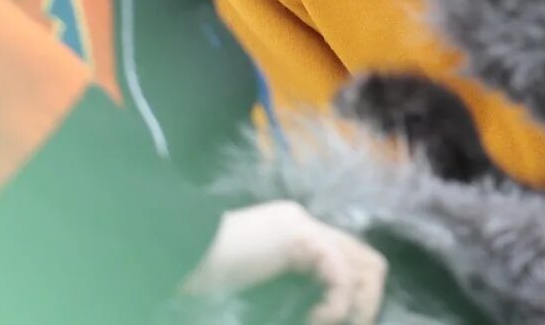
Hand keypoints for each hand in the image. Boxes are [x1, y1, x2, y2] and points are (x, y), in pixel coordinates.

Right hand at [182, 201, 386, 324]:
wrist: (175, 254)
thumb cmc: (202, 280)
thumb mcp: (256, 295)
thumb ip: (287, 299)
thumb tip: (314, 318)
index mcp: (296, 243)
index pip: (349, 264)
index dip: (354, 302)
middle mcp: (308, 229)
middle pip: (368, 263)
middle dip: (366, 304)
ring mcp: (306, 228)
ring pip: (366, 267)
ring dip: (358, 306)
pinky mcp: (302, 238)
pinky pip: (339, 277)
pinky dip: (334, 307)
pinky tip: (315, 321)